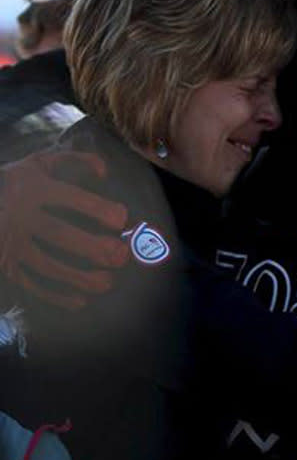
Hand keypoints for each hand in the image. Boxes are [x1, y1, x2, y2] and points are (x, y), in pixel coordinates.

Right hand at [0, 151, 128, 309]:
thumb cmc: (17, 182)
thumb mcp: (41, 162)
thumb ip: (76, 159)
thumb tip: (105, 171)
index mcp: (35, 189)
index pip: (71, 199)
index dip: (98, 210)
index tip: (122, 219)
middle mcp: (22, 217)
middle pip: (60, 235)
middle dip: (94, 247)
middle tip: (121, 256)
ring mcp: (12, 245)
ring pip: (48, 266)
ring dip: (80, 278)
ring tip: (108, 282)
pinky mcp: (7, 266)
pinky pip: (32, 285)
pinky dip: (56, 296)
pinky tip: (81, 300)